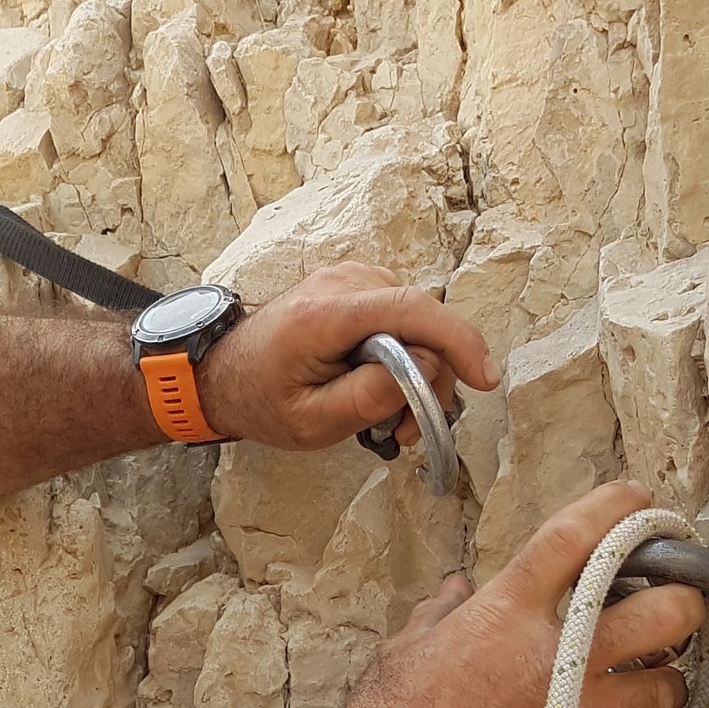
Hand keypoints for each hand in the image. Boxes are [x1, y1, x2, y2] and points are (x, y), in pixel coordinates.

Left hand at [196, 262, 499, 452]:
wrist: (224, 373)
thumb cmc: (262, 401)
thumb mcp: (312, 422)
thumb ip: (369, 398)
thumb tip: (427, 370)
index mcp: (324, 314)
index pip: (410, 309)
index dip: (457, 341)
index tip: (484, 379)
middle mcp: (341, 282)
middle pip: (422, 319)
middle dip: (432, 377)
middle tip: (408, 430)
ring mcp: (349, 277)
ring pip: (418, 321)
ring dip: (418, 370)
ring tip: (390, 416)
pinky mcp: (356, 284)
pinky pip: (403, 318)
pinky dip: (406, 354)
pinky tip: (382, 385)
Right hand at [320, 482, 706, 707]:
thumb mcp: (403, 654)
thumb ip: (442, 615)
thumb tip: (458, 592)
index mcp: (504, 614)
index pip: (577, 539)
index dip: (618, 508)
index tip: (638, 501)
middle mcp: (554, 658)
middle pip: (661, 611)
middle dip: (684, 598)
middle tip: (678, 599)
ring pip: (664, 687)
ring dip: (664, 677)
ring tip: (651, 678)